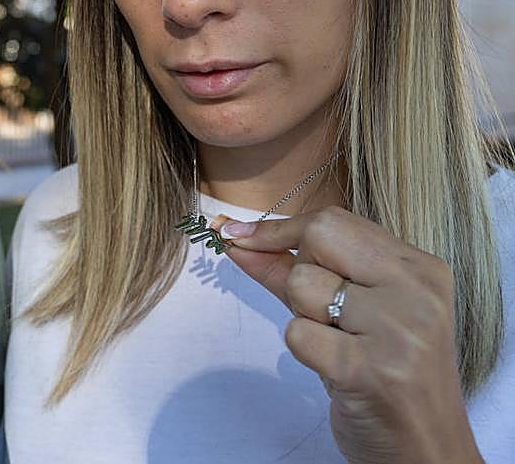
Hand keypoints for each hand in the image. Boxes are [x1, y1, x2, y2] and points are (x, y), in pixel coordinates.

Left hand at [221, 207, 483, 463]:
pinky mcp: (370, 370)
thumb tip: (235, 239)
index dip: (279, 228)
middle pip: (317, 238)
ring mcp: (397, 330)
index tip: (240, 236)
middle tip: (323, 311)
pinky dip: (306, 352)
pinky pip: (298, 334)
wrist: (426, 450)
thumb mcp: (350, 313)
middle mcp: (416, 292)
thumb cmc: (384, 375)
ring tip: (342, 346)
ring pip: (302, 287)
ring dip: (305, 320)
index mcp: (420, 270)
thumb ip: (292, 270)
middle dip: (299, 270)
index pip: (334, 220)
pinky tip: (338, 370)